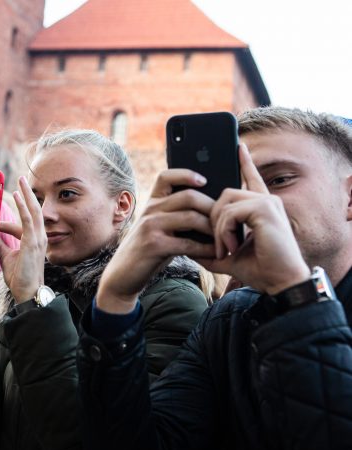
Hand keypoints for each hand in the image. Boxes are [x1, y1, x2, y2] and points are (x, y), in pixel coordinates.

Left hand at [0, 177, 45, 303]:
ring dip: (27, 194)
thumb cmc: (19, 277)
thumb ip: (0, 243)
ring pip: (34, 211)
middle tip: (22, 180)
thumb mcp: (6, 256)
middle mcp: (39, 237)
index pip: (25, 221)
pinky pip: (28, 219)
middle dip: (28, 194)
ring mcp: (38, 239)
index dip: (15, 212)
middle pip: (35, 210)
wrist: (26, 292)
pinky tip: (18, 195)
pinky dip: (23, 206)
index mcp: (33, 241)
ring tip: (21, 181)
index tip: (4, 206)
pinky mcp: (33, 242)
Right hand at [97, 169, 215, 313]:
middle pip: (189, 196)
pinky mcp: (154, 245)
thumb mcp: (157, 227)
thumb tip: (211, 209)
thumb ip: (175, 216)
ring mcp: (150, 226)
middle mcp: (150, 210)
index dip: (186, 174)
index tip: (204, 180)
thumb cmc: (148, 251)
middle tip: (229, 220)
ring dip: (213, 229)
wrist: (123, 274)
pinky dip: (205, 248)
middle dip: (213, 208)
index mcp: (151, 202)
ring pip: (191, 217)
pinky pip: (188, 243)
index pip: (166, 176)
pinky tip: (215, 253)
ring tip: (226, 238)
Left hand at [198, 144, 309, 294]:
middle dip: (213, 220)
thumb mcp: (228, 257)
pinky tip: (232, 249)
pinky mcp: (265, 209)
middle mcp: (265, 200)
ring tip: (226, 251)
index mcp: (260, 208)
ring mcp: (266, 202)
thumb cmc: (260, 270)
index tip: (240, 146)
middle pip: (224, 194)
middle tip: (219, 247)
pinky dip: (224, 233)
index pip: (251, 179)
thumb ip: (210, 249)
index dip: (245, 162)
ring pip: (225, 204)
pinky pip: (230, 213)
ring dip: (218, 230)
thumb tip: (189, 249)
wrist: (281, 282)